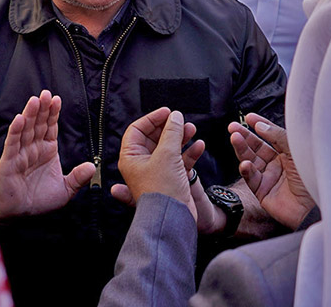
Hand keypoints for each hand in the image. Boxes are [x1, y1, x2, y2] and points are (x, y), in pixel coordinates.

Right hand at [0, 90, 95, 218]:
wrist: (18, 214)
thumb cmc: (38, 201)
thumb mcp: (64, 191)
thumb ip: (77, 178)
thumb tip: (91, 166)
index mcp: (47, 150)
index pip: (50, 127)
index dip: (53, 113)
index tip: (57, 99)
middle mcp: (33, 148)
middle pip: (38, 124)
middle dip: (43, 109)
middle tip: (46, 93)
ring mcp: (20, 153)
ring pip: (26, 130)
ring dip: (30, 114)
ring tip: (35, 100)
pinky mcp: (9, 161)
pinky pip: (13, 144)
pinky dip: (16, 131)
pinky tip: (20, 119)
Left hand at [110, 108, 204, 222]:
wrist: (174, 217)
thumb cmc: (163, 189)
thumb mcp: (167, 154)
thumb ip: (172, 132)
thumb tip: (175, 116)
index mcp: (131, 157)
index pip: (137, 130)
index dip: (152, 119)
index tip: (167, 112)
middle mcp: (142, 163)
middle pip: (154, 137)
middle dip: (169, 127)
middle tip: (181, 120)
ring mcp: (157, 171)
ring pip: (168, 147)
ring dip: (180, 137)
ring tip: (192, 129)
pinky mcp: (171, 178)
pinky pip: (180, 160)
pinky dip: (189, 152)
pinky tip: (199, 145)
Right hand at [229, 113, 314, 228]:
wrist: (316, 206)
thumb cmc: (312, 177)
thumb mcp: (296, 150)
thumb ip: (278, 137)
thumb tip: (260, 125)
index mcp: (288, 153)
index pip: (270, 136)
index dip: (259, 125)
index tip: (249, 117)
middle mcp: (278, 164)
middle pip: (256, 147)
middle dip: (244, 136)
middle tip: (233, 127)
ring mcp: (270, 178)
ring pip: (250, 160)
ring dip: (241, 149)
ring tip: (235, 138)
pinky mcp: (263, 192)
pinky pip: (251, 179)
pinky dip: (246, 170)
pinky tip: (245, 164)